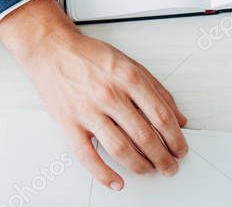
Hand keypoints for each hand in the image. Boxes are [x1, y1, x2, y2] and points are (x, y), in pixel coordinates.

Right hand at [0, 0, 188, 190]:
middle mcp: (109, 94)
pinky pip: (88, 155)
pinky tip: (117, 181)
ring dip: (140, 166)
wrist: (51, 49)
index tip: (180, 149)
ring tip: (150, 171)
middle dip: (162, 158)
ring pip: (120, 149)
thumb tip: (179, 118)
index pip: (161, 116)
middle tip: (169, 166)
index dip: (175, 138)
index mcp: (129, 78)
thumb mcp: (131, 64)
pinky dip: (104, 174)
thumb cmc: (89, 56)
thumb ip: (158, 91)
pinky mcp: (69, 123)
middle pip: (144, 136)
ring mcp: (88, 110)